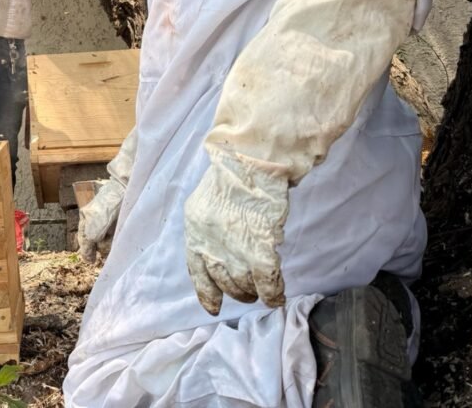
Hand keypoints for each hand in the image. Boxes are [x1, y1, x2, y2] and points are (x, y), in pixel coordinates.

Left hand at [183, 148, 287, 314]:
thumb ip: (210, 229)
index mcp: (194, 231)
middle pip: (223, 281)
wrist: (249, 163)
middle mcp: (210, 244)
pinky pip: (266, 282)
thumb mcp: (206, 203)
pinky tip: (277, 296)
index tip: (213, 308)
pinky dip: (273, 292)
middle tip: (247, 293)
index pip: (197, 271)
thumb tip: (222, 250)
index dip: (207, 293)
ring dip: (253, 292)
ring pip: (244, 285)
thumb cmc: (232, 177)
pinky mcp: (259, 250)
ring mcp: (234, 249)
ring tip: (261, 290)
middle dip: (236, 291)